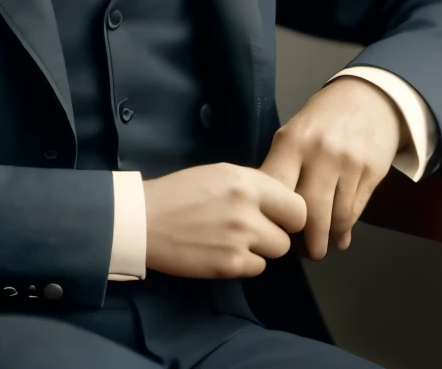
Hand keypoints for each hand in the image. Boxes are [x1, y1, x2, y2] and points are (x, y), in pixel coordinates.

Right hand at [143, 161, 306, 279]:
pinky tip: (223, 251)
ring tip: (234, 239)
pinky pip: (256, 268)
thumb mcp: (219, 174)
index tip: (278, 216)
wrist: (144, 219)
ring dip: (260, 248)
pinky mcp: (229, 265)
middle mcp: (248, 209)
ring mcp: (239, 239)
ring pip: (275, 252)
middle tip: (255, 229)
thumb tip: (280, 203)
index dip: (290, 213)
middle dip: (276, 232)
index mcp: (246, 182)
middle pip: (289, 233)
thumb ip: (252, 186)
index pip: (297, 205)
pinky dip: (244, 263)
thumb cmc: (179, 192)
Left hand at [259, 77, 403, 259]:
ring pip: (334, 217)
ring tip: (318, 247)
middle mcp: (319, 152)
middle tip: (301, 251)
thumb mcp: (296, 133)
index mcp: (292, 141)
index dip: (273, 216)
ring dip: (326, 239)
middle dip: (303, 240)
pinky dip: (345, 228)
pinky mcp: (372, 171)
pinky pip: (355, 210)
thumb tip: (277, 215)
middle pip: (307, 211)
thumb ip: (285, 169)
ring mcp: (348, 162)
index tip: (273, 230)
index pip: (276, 190)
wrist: (369, 97)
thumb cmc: (323, 119)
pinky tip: (339, 235)